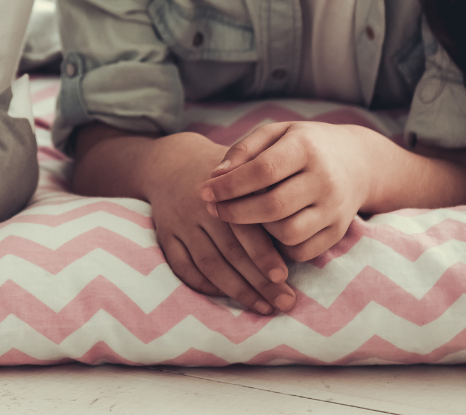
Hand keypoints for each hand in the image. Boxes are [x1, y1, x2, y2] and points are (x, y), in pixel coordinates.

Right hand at [141, 132, 296, 313]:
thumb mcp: (244, 169)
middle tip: (286, 302)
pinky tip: (226, 295)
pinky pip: (183, 267)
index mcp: (222, 190)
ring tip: (264, 307)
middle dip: (259, 281)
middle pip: (229, 251)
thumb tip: (300, 228)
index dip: (263, 254)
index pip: (243, 228)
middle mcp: (199, 207)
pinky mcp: (165, 234)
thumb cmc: (224, 171)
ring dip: (237, 290)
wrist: (173, 159)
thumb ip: (266, 193)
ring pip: (208, 263)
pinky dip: (204, 285)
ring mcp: (180, 222)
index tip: (283, 276)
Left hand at [201, 121, 374, 260]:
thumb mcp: (276, 133)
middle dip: (236, 212)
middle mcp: (324, 179)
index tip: (204, 191)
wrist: (358, 162)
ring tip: (244, 216)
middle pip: (273, 206)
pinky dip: (279, 246)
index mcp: (305, 148)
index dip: (229, 185)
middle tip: (214, 209)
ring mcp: (334, 208)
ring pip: (288, 234)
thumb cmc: (304, 144)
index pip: (263, 171)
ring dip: (258, 231)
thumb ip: (244, 150)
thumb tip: (215, 176)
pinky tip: (267, 229)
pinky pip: (302, 251)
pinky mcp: (339, 231)